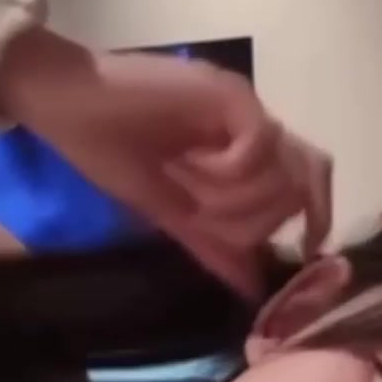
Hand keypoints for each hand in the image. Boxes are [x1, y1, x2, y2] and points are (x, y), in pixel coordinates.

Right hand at [0, 29, 332, 296]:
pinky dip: (227, 171)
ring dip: (235, 199)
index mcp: (242, 149)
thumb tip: (252, 289)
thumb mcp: (167, 212)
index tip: (303, 251)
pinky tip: (186, 164)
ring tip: (186, 184)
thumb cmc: (107, 149)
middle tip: (201, 214)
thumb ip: (211, 244)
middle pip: (301, 186)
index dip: (316, 216)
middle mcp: (252, 125)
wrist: (65, 104)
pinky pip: (258, 147)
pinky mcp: (228, 92)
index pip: (310, 181)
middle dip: (251, 220)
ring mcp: (243, 106)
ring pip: (283, 172)